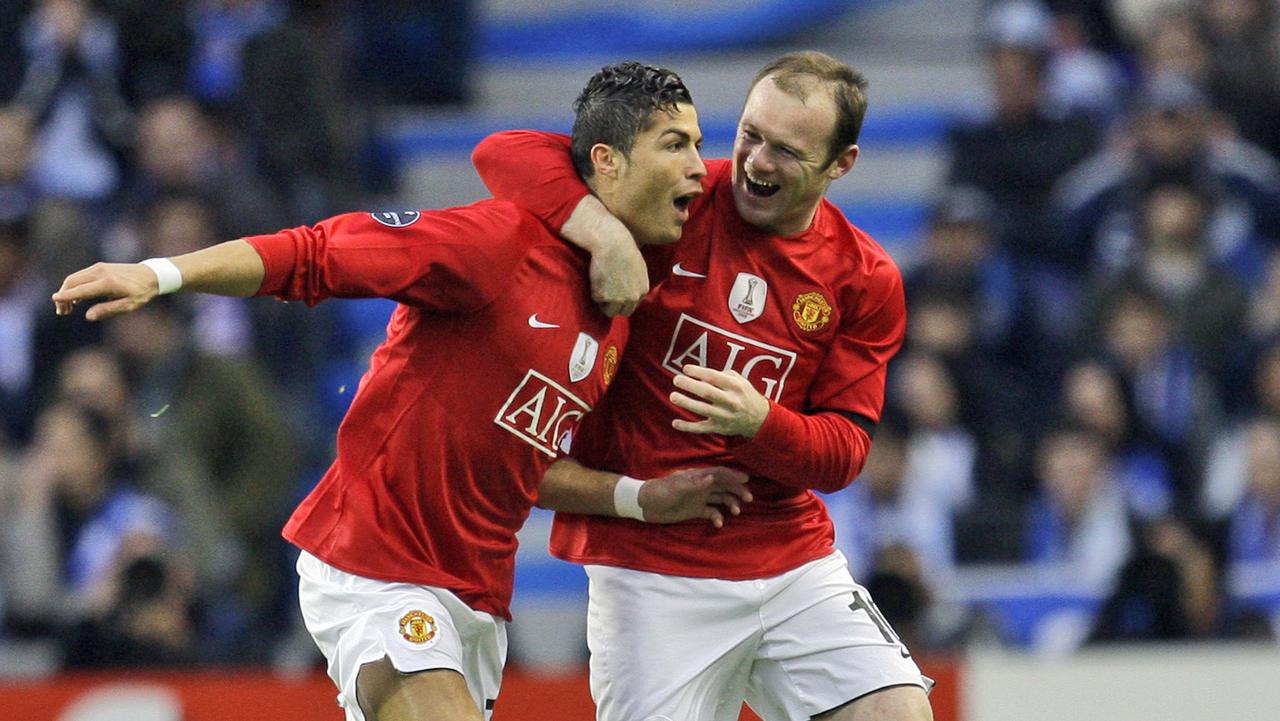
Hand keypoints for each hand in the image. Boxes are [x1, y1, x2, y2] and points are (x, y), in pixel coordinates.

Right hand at [52, 262, 158, 320]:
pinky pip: (80, 276)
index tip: (55, 300)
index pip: (81, 289)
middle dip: (63, 296)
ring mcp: (98, 268)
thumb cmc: (141, 293)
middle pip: (72, 282)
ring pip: (74, 278)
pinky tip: (76, 299)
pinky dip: (74, 286)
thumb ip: (108, 310)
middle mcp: (100, 272)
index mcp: (108, 283)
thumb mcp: (129, 305)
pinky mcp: (99, 267)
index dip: (66, 296)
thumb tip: (88, 316)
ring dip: (67, 291)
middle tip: (62, 312)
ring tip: (67, 308)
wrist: (150, 275)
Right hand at [588, 236, 647, 316]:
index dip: (623, 301)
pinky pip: (596, 299)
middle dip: (615, 306)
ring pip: (609, 311)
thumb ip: (636, 282)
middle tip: (606, 294)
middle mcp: (632, 298)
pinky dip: (594, 291)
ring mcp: (618, 299)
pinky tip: (596, 277)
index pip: (633, 305)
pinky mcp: (602, 296)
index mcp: (642, 291)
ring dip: (604, 302)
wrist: (612, 244)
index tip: (616, 294)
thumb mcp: (638, 267)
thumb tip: (631, 288)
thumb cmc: (624, 249)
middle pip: (623, 312)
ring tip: (600, 285)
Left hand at [637, 466, 751, 526]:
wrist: (644, 505)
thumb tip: (713, 478)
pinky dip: (717, 517)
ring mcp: (699, 498)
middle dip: (737, 490)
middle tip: (749, 498)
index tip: (746, 480)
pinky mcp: (696, 511)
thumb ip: (694, 484)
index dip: (732, 475)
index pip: (719, 473)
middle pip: (724, 486)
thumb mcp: (676, 487)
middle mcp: (701, 486)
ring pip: (721, 499)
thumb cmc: (659, 492)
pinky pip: (711, 513)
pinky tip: (719, 523)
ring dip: (730, 504)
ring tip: (736, 512)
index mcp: (697, 477)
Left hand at [670, 365, 769, 437]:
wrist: (759, 419)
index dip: (698, 372)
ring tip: (673, 396)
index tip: (685, 368)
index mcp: (735, 387)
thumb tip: (699, 375)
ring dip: (686, 403)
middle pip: (707, 392)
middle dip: (690, 385)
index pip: (714, 377)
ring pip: (703, 410)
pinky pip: (701, 428)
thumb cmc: (743, 394)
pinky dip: (688, 427)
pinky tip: (675, 423)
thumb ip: (720, 375)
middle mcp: (731, 401)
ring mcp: (725, 416)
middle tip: (676, 379)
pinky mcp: (719, 429)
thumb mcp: (739, 380)